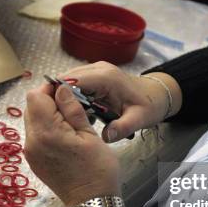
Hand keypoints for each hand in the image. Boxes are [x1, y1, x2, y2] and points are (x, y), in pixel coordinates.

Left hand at [24, 83, 120, 206]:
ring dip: (47, 115)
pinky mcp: (33, 160)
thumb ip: (72, 109)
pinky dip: (46, 128)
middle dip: (48, 101)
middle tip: (71, 106)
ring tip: (69, 122)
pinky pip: (34, 135)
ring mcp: (30, 152)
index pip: (36, 96)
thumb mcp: (90, 134)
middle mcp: (32, 141)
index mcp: (47, 132)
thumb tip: (62, 88)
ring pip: (32, 120)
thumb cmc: (98, 168)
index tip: (68, 92)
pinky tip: (64, 136)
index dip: (50, 89)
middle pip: (31, 107)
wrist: (91, 202)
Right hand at [59, 62, 181, 142]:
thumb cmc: (149, 106)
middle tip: (53, 120)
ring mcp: (95, 71)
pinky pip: (75, 85)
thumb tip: (105, 137)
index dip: (57, 94)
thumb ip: (123, 127)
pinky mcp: (94, 76)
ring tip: (62, 119)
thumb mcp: (139, 119)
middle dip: (57, 98)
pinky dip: (70, 98)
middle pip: (66, 79)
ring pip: (68, 81)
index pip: (72, 80)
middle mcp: (98, 69)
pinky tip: (73, 115)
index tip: (50, 113)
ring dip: (63, 99)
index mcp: (106, 77)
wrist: (157, 95)